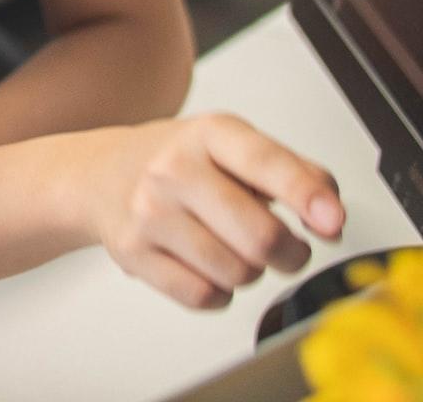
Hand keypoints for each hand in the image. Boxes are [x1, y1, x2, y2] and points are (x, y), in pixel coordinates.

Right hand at [88, 112, 345, 307]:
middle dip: (290, 254)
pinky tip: (205, 266)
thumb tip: (330, 218)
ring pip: (236, 274)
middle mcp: (172, 168)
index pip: (264, 162)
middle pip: (260, 237)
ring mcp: (148, 212)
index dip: (304, 195)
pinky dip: (218, 292)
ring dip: (250, 272)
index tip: (331, 221)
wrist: (98, 174)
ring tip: (231, 249)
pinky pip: (203, 296)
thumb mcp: (232, 146)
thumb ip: (293, 172)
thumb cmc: (179, 162)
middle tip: (285, 248)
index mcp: (208, 134)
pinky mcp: (132, 252)